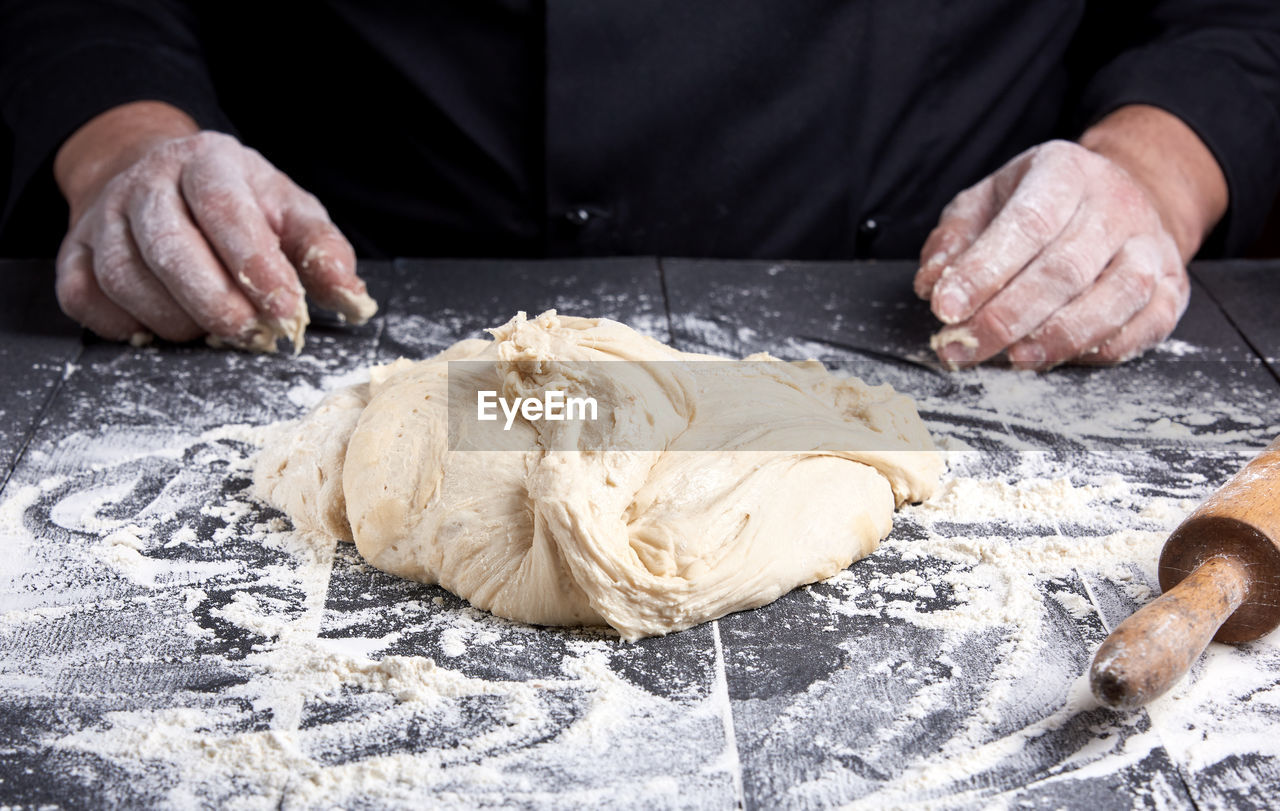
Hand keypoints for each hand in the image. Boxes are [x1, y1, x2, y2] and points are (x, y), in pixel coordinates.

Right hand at [54, 103, 375, 350]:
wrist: (160, 179)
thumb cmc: (240, 206)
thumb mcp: (291, 212)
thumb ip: (323, 252)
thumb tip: (353, 300)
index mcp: (209, 162)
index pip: (224, 209)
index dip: (256, 266)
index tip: (287, 311)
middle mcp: (148, 182)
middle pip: (169, 248)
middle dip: (215, 302)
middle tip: (249, 334)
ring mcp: (104, 215)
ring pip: (124, 278)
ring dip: (174, 319)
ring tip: (211, 330)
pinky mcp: (72, 249)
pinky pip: (85, 298)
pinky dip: (124, 326)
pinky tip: (161, 329)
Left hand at [914, 139, 1187, 368]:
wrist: (1121, 196)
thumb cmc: (1041, 205)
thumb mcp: (988, 200)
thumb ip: (955, 237)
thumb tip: (932, 283)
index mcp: (1065, 171)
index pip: (1026, 225)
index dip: (983, 272)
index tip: (945, 309)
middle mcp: (1116, 204)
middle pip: (1064, 269)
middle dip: (1006, 318)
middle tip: (962, 347)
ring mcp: (1151, 245)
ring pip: (1115, 298)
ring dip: (1057, 338)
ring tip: (1013, 360)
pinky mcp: (1174, 285)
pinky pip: (1147, 324)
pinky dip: (1103, 348)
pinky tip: (1059, 358)